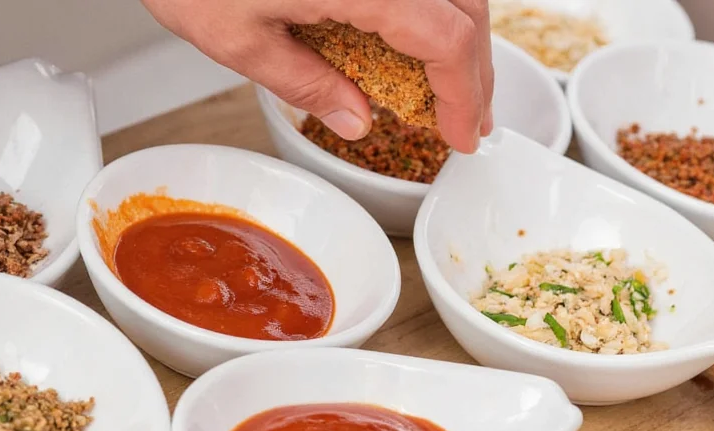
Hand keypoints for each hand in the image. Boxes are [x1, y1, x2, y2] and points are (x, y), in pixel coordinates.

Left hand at [141, 0, 493, 152]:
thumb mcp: (237, 38)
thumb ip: (305, 83)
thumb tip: (355, 121)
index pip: (447, 42)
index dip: (463, 96)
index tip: (462, 136)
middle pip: (466, 8)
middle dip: (476, 70)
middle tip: (470, 119)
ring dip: (463, 35)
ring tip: (454, 84)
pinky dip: (435, 8)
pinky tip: (422, 36)